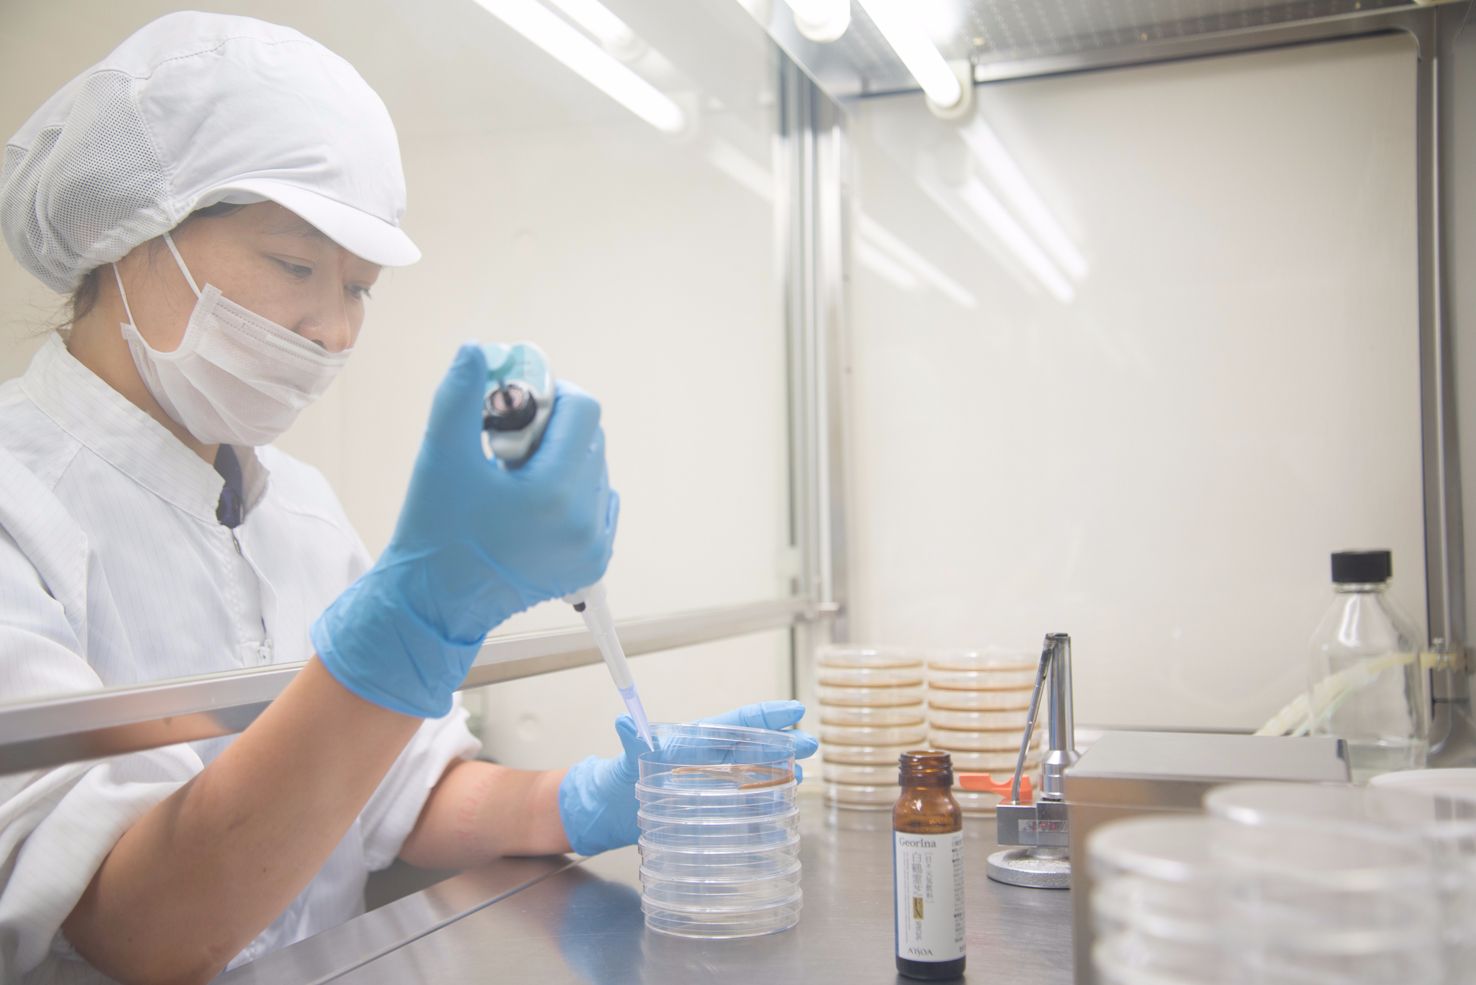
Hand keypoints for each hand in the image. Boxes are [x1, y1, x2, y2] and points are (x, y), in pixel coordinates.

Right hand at [312, 343, 618, 716]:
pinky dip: (573, 492)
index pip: (584, 410)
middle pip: (591, 439)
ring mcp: (592, 545)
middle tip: (509, 443)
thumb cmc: (435, 531)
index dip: (554, 393)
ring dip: (564, 460)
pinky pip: (599, 504)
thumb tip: (478, 350)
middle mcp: (584, 520)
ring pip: (596, 470)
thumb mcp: (441, 455)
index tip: (522, 401)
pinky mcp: (592, 563)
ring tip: (517, 477)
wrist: (434, 601)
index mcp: (554, 492)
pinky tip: (533, 502)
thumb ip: (459, 395)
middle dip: (554, 429)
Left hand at [558, 700, 818, 856]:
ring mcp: (710, 784)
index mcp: (696, 741)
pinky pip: (741, 804)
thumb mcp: (626, 757)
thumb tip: (623, 720)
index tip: (795, 709)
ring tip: (801, 777)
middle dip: (784, 744)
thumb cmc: (617, 779)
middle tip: (812, 745)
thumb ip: (632, 739)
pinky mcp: (707, 809)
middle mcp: (708, 760)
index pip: (737, 724)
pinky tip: (779, 812)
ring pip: (752, 773)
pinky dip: (762, 806)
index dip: (766, 716)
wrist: (606, 810)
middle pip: (753, 747)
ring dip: (778, 773)